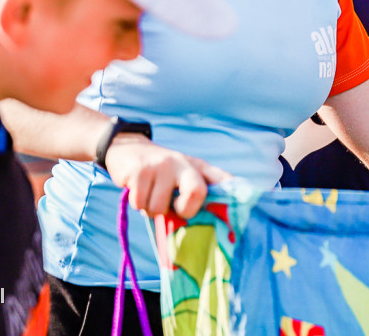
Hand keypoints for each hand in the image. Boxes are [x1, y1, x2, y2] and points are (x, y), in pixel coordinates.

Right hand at [104, 134, 230, 217]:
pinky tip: (139, 190)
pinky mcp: (139, 170)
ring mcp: (161, 165)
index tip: (239, 212)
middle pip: (197, 192)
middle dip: (185, 209)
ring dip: (151, 209)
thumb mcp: (183, 175)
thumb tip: (214, 219)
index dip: (232, 193)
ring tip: (151, 195)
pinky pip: (140, 203)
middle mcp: (183, 163)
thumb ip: (197, 192)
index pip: (221, 178)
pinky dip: (137, 204)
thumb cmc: (161, 173)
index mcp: (198, 167)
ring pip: (159, 207)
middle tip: (176, 208)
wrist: (129, 150)